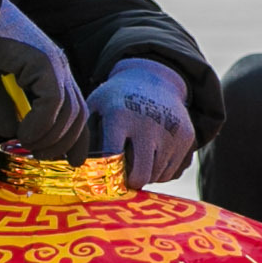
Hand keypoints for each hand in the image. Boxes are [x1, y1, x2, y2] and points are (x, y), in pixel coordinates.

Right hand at [0, 0, 90, 158]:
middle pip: (77, 115)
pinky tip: (24, 133)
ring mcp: (53, 62)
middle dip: (63, 143)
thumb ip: (2, 109)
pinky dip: (40, 123)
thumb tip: (12, 132)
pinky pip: (51, 101)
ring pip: (68, 112)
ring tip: (28, 145)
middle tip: (42, 158)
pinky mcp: (43, 60)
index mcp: (52, 70)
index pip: (76, 109)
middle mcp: (58, 65)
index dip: (77, 138)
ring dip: (49, 136)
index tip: (72, 161)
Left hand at [90, 58, 195, 186]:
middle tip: (124, 180)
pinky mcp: (187, 137)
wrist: (154, 79)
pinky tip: (153, 154)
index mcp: (119, 116)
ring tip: (138, 157)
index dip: (108, 175)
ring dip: (146, 175)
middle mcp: (148, 124)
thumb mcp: (96, 107)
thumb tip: (74, 165)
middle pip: (141, 175)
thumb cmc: (117, 100)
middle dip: (131, 183)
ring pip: (157, 176)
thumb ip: (85, 135)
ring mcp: (171, 131)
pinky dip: (161, 171)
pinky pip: (171, 172)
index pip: (113, 157)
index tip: (104, 179)